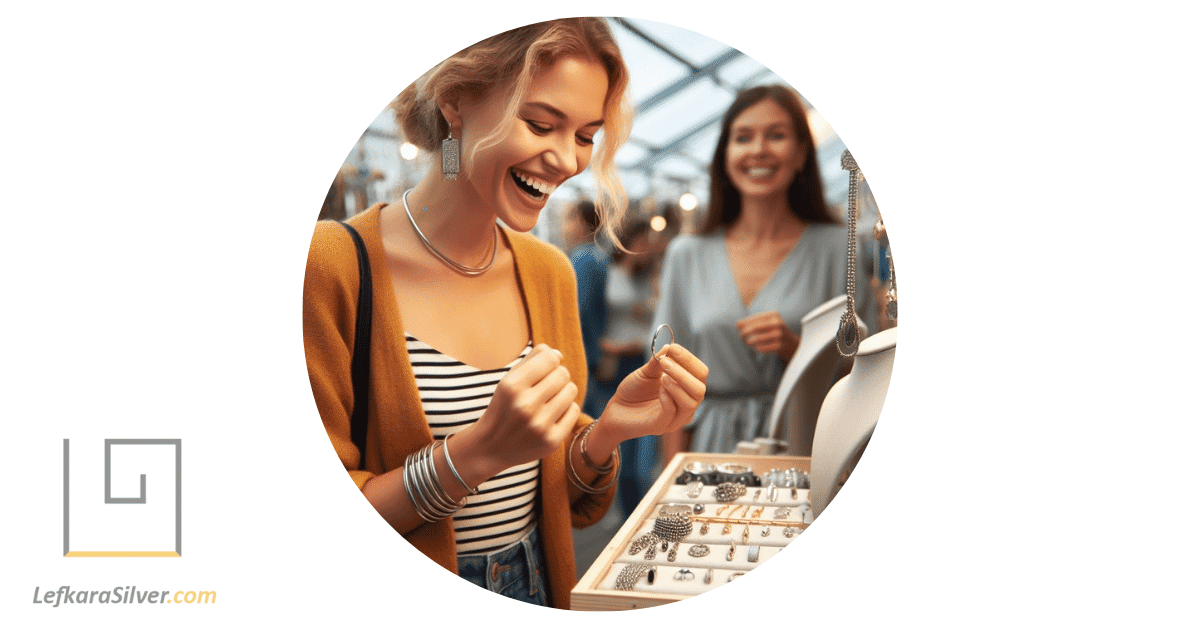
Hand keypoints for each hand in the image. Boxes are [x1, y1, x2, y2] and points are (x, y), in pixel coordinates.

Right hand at [456, 344, 579, 478]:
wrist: (490, 448)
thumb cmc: (504, 407)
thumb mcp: (508, 381)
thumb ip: (532, 360)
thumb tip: (558, 354)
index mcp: (512, 386)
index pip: (550, 358)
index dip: (551, 360)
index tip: (545, 368)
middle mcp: (525, 405)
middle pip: (563, 374)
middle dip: (557, 376)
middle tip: (547, 386)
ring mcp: (539, 425)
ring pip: (571, 390)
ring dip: (563, 391)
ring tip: (550, 399)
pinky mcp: (551, 441)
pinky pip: (574, 410)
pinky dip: (566, 409)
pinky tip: (552, 414)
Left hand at [591, 344, 707, 449]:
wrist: (616, 410)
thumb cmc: (634, 391)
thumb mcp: (647, 372)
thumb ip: (659, 361)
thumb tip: (669, 347)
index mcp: (686, 388)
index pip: (700, 373)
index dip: (689, 359)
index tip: (674, 348)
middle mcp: (685, 404)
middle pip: (700, 389)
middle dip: (684, 373)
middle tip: (666, 362)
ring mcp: (675, 417)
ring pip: (690, 403)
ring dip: (677, 384)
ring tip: (662, 376)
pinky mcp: (662, 425)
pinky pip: (671, 412)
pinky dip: (667, 398)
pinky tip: (659, 389)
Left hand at [736, 311, 799, 359]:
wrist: (791, 343)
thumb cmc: (775, 330)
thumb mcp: (767, 322)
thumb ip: (753, 321)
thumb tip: (737, 324)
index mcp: (774, 315)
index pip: (755, 318)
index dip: (744, 322)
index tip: (737, 326)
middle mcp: (778, 324)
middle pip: (755, 328)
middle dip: (745, 332)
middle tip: (741, 335)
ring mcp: (779, 335)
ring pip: (757, 339)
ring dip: (748, 341)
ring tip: (746, 341)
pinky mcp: (779, 346)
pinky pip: (761, 348)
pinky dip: (756, 348)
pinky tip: (755, 347)